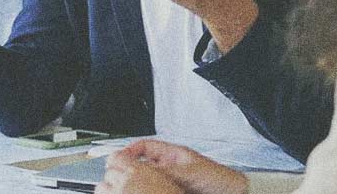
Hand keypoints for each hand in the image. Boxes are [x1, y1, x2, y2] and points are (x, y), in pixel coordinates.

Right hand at [105, 140, 248, 193]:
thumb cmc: (219, 179)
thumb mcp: (189, 172)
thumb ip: (166, 171)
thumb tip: (143, 170)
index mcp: (173, 154)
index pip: (145, 147)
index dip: (130, 150)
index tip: (117, 158)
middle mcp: (170, 167)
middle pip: (143, 165)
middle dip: (129, 168)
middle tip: (116, 176)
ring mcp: (172, 181)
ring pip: (149, 180)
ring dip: (138, 182)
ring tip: (127, 186)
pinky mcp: (174, 193)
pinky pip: (157, 190)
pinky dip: (149, 190)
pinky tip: (143, 192)